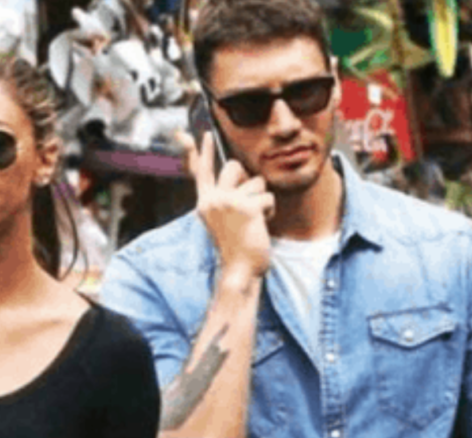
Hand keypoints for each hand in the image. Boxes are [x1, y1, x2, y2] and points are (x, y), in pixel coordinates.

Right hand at [180, 131, 273, 279]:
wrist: (239, 268)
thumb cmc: (235, 246)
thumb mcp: (223, 220)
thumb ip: (224, 198)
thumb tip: (239, 177)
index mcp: (204, 203)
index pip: (202, 171)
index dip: (203, 152)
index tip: (205, 134)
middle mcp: (213, 199)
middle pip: (233, 166)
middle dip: (246, 177)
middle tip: (249, 199)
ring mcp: (229, 202)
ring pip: (256, 182)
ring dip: (262, 199)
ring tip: (255, 220)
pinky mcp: (247, 207)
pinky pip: (267, 197)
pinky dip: (270, 211)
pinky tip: (262, 225)